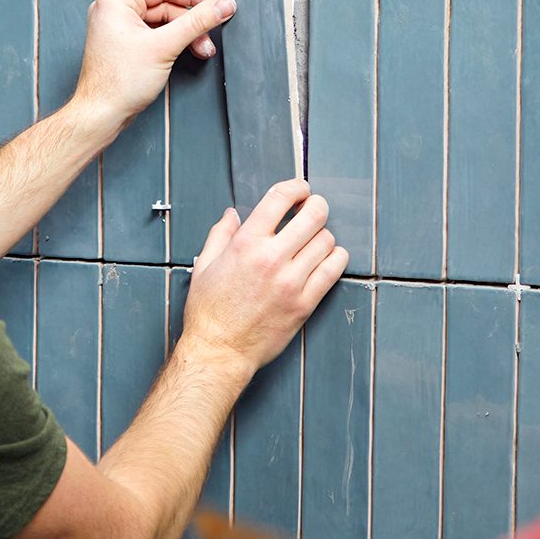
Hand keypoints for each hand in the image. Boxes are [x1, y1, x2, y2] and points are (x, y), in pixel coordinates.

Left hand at [71, 0, 235, 127]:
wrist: (101, 115)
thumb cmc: (118, 83)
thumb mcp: (165, 46)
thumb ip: (197, 22)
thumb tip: (222, 5)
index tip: (217, 6)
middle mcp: (114, 8)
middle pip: (166, 4)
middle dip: (192, 22)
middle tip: (211, 35)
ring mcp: (119, 27)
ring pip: (164, 21)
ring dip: (186, 34)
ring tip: (203, 49)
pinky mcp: (125, 43)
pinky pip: (156, 33)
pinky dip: (174, 42)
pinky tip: (189, 52)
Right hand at [179, 180, 348, 372]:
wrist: (220, 351)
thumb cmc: (209, 313)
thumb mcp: (205, 265)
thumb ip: (220, 234)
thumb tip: (232, 215)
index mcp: (246, 244)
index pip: (280, 198)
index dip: (296, 187)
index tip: (301, 190)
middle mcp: (272, 259)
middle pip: (314, 215)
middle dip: (316, 206)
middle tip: (313, 209)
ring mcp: (292, 282)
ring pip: (327, 241)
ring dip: (323, 235)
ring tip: (314, 240)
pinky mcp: (305, 303)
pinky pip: (333, 270)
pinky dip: (334, 259)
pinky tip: (325, 259)